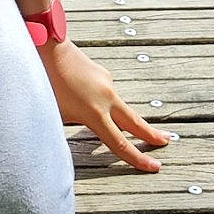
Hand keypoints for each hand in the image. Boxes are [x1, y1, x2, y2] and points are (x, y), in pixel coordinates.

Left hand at [36, 37, 171, 171]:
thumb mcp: (56, 115)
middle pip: (134, 123)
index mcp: (95, 114)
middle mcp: (107, 99)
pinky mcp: (103, 74)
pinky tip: (81, 94)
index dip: (138, 159)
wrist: (49, 46)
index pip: (120, 144)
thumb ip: (71, 129)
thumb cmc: (46, 83)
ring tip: (92, 110)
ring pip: (118, 108)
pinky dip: (101, 101)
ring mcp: (107, 84)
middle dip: (151, 134)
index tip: (155, 167)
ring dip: (120, 117)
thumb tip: (77, 138)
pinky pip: (106, 94)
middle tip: (167, 141)